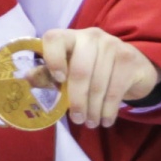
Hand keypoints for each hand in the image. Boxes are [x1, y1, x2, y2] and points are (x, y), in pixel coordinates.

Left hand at [33, 26, 160, 128]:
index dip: (53, 59)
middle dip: (77, 100)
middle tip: (77, 119)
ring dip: (93, 110)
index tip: (59, 81)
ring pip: (98, 84)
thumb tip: (27, 78)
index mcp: (71, 37)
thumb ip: (50, 74)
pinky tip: (105, 120)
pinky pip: (115, 90)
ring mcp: (112, 45)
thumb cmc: (94, 69)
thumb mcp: (71, 70)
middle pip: (80, 70)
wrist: (133, 67)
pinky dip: (108, 110)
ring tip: (91, 123)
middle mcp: (91, 36)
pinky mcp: (129, 59)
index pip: (54, 38)